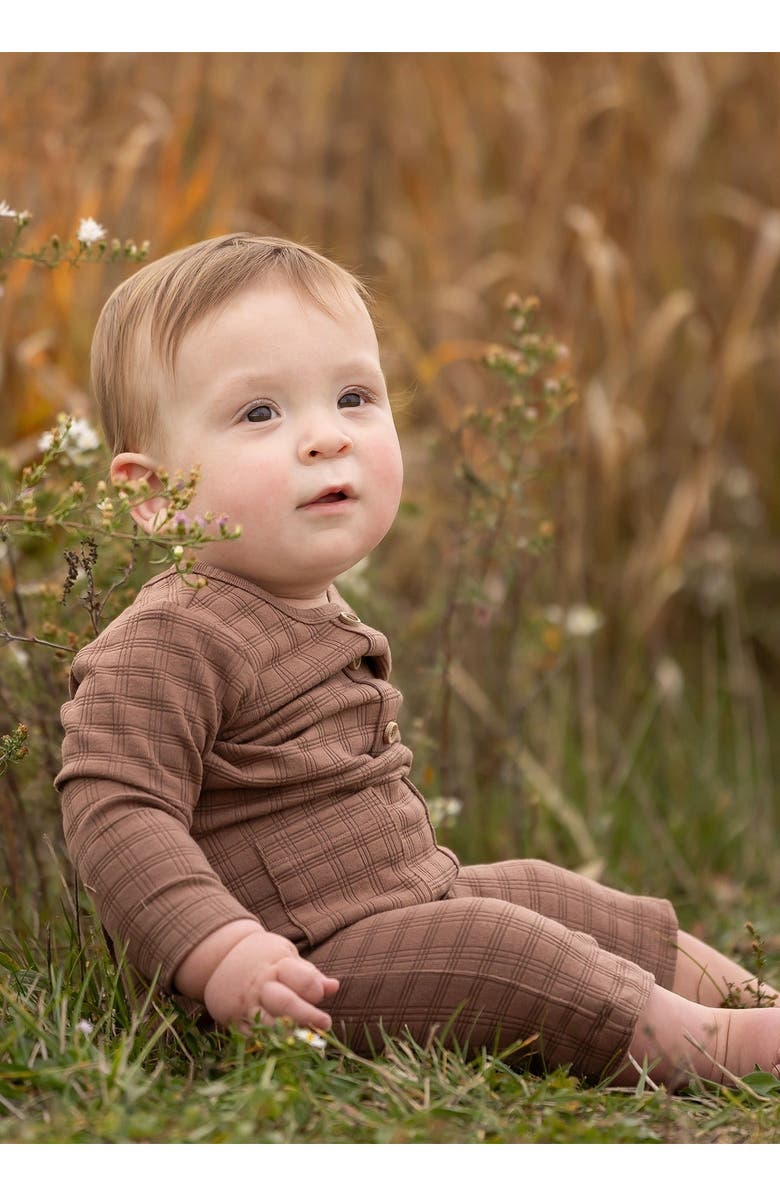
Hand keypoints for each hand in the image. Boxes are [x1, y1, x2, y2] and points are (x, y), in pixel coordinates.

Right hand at [202, 929, 338, 1032]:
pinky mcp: (234, 1021)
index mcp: (277, 965)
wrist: (219, 957)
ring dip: (288, 1034)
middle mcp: (261, 985)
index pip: (300, 978)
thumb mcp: (286, 956)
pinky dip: (267, 1044)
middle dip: (307, 1015)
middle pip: (285, 1003)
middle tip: (325, 1023)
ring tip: (305, 1041)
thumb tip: (334, 987)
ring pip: (267, 1023)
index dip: (313, 988)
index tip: (320, 994)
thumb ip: (309, 975)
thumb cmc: (263, 957)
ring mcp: (246, 1004)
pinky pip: (251, 1037)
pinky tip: (283, 1048)